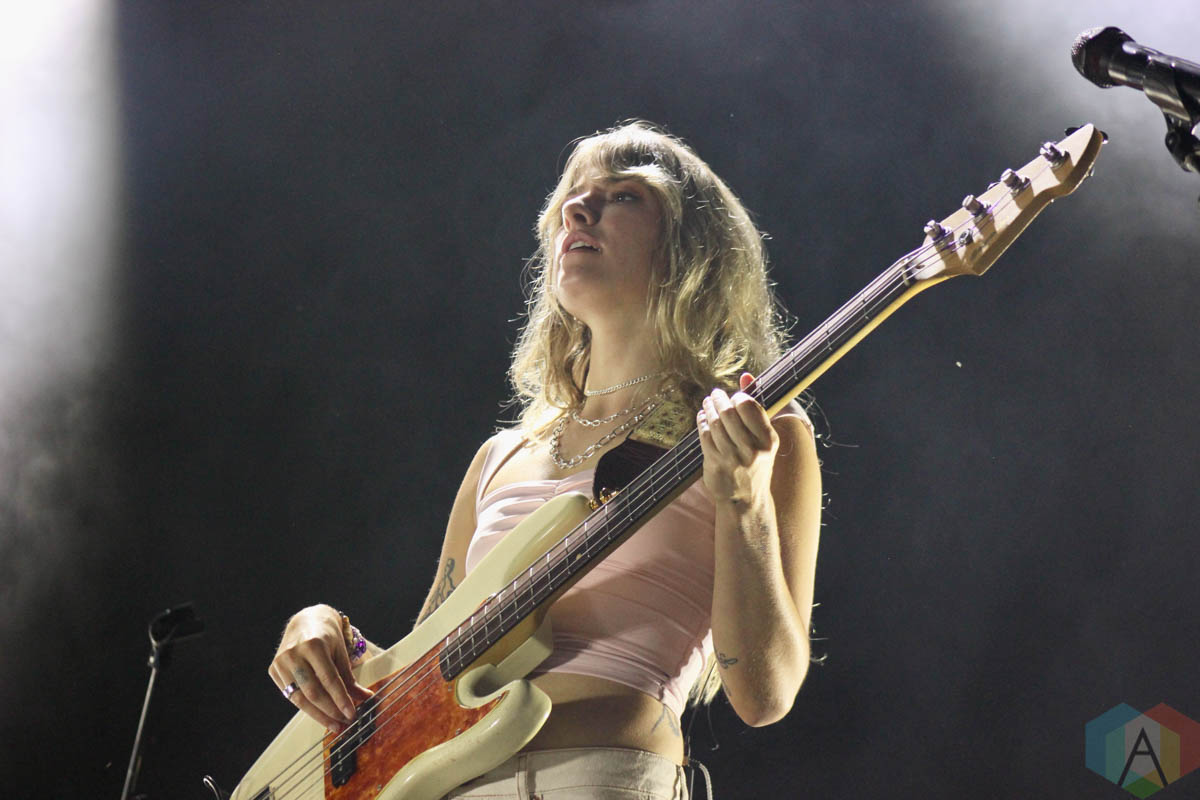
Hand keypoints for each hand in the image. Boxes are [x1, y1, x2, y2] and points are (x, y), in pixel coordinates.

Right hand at [268, 604, 372, 732]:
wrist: (305, 621)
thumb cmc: (327, 636)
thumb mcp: (341, 652)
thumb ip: (350, 677)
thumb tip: (365, 698)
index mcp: (314, 645)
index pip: (329, 680)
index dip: (341, 700)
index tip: (352, 715)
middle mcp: (294, 654)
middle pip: (313, 692)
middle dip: (331, 711)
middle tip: (344, 723)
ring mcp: (281, 662)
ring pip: (300, 698)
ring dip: (319, 715)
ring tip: (334, 724)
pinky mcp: (273, 670)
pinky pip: (291, 695)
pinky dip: (307, 707)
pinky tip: (320, 714)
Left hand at [697, 373, 778, 504]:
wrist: (746, 499)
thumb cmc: (756, 462)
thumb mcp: (764, 438)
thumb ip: (755, 406)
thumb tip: (745, 376)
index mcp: (768, 440)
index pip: (749, 407)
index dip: (738, 397)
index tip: (734, 396)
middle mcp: (751, 449)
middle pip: (729, 413)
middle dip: (719, 399)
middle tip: (715, 395)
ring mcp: (731, 457)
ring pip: (714, 422)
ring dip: (708, 408)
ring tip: (707, 402)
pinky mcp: (714, 463)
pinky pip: (704, 435)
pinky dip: (701, 422)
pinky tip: (702, 417)